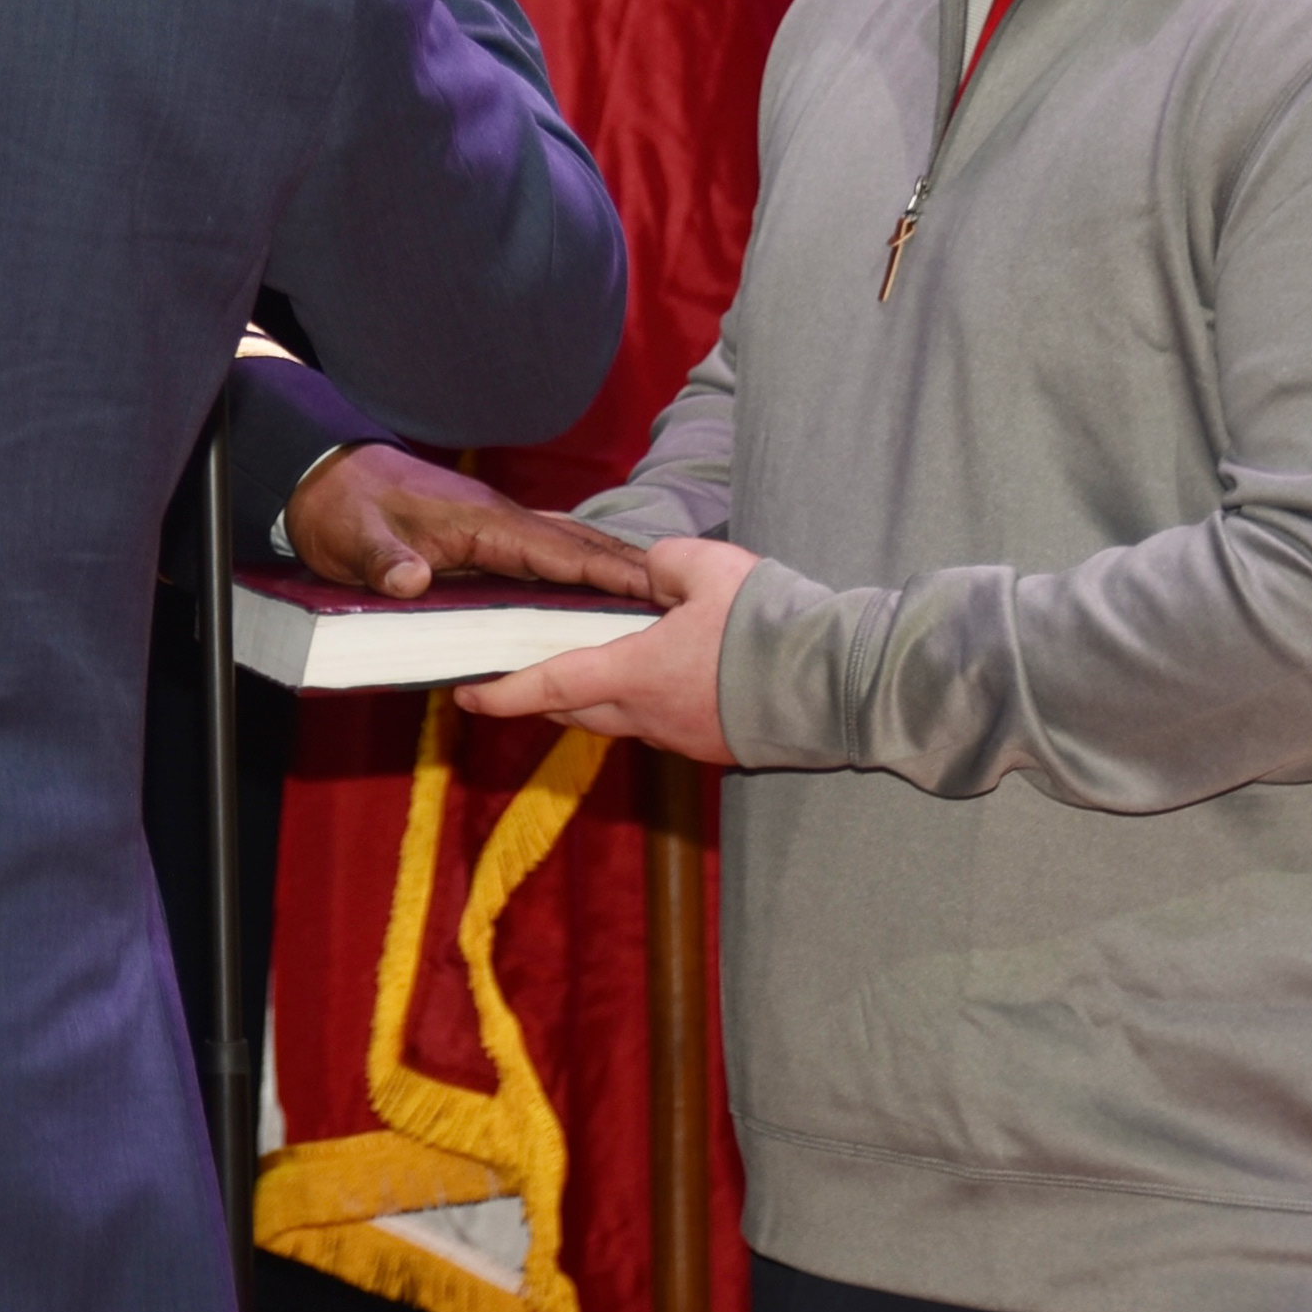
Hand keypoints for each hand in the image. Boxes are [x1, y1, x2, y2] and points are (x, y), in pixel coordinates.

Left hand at [288, 444, 654, 601]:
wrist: (322, 478)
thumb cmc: (342, 509)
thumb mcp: (355, 540)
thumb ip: (384, 562)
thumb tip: (410, 581)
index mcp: (481, 521)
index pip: (557, 549)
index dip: (607, 571)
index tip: (656, 588)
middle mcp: (498, 520)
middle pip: (577, 545)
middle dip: (628, 569)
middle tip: (683, 601)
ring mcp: (493, 526)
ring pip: (565, 547)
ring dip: (608, 569)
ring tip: (659, 599)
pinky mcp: (482, 537)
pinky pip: (542, 555)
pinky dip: (577, 569)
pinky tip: (596, 592)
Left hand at [454, 536, 750, 762]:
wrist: (844, 688)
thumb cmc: (773, 626)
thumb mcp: (710, 568)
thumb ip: (664, 562)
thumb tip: (650, 570)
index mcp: (635, 674)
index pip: (550, 686)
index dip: (503, 691)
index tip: (466, 694)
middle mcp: (650, 717)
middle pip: (578, 711)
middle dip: (544, 695)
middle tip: (522, 674)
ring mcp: (686, 738)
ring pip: (622, 721)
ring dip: (599, 699)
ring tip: (593, 667)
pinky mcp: (719, 748)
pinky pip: (665, 727)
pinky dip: (647, 705)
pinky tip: (667, 679)